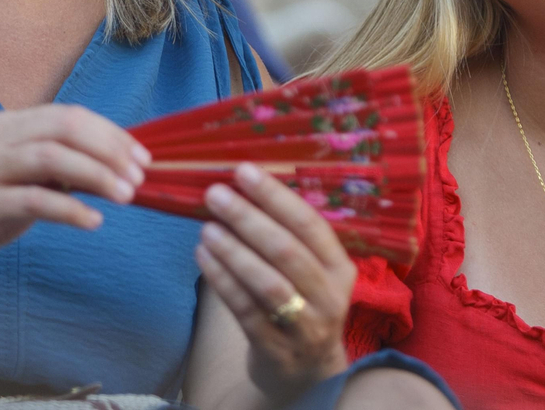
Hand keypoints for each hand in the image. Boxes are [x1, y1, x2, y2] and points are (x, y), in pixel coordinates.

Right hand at [0, 105, 148, 289]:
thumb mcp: (18, 182)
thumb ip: (56, 171)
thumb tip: (113, 169)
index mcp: (8, 126)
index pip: (70, 116)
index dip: (111, 133)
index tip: (142, 156)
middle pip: (64, 128)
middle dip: (109, 149)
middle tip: (139, 176)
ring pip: (50, 157)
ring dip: (96, 175)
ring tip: (125, 195)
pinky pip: (31, 200)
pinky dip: (68, 209)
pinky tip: (92, 221)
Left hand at [194, 163, 356, 404]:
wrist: (308, 373)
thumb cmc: (303, 305)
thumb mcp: (312, 272)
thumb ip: (288, 236)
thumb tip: (243, 185)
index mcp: (341, 267)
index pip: (310, 224)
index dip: (275, 196)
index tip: (243, 171)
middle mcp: (330, 296)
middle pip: (287, 250)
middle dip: (248, 218)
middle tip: (215, 194)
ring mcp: (306, 327)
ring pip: (267, 283)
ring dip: (233, 252)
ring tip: (205, 228)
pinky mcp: (278, 351)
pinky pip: (247, 312)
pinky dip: (223, 282)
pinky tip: (203, 258)